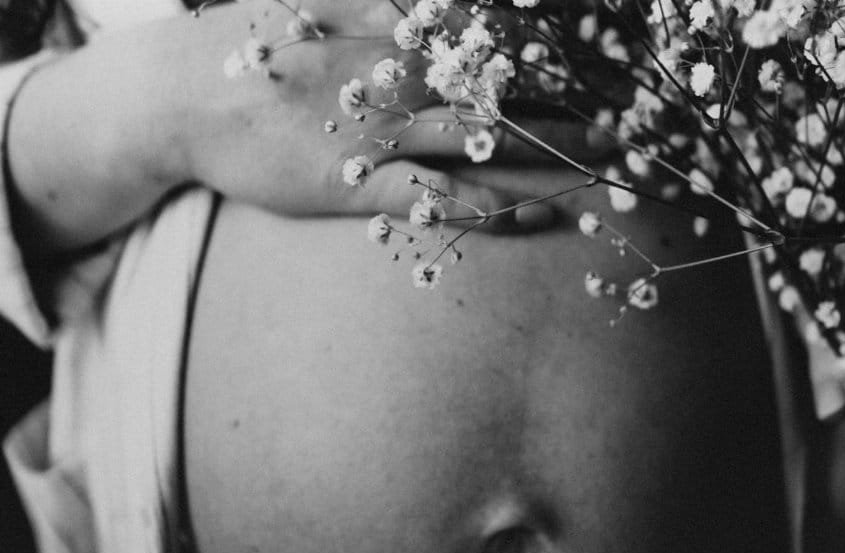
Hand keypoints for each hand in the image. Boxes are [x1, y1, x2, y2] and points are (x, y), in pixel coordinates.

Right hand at [7, 0, 604, 253]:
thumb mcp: (321, 1)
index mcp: (389, 23)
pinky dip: (481, 205)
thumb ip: (388, 6)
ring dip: (550, 144)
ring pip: (480, 133)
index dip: (549, 34)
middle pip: (502, 76)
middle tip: (636, 101)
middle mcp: (393, 70)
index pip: (487, 24)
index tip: (609, 40)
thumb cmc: (263, 48)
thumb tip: (448, 8)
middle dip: (571, 87)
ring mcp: (377, 128)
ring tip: (612, 155)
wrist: (182, 97)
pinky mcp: (355, 181)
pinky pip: (430, 196)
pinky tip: (532, 214)